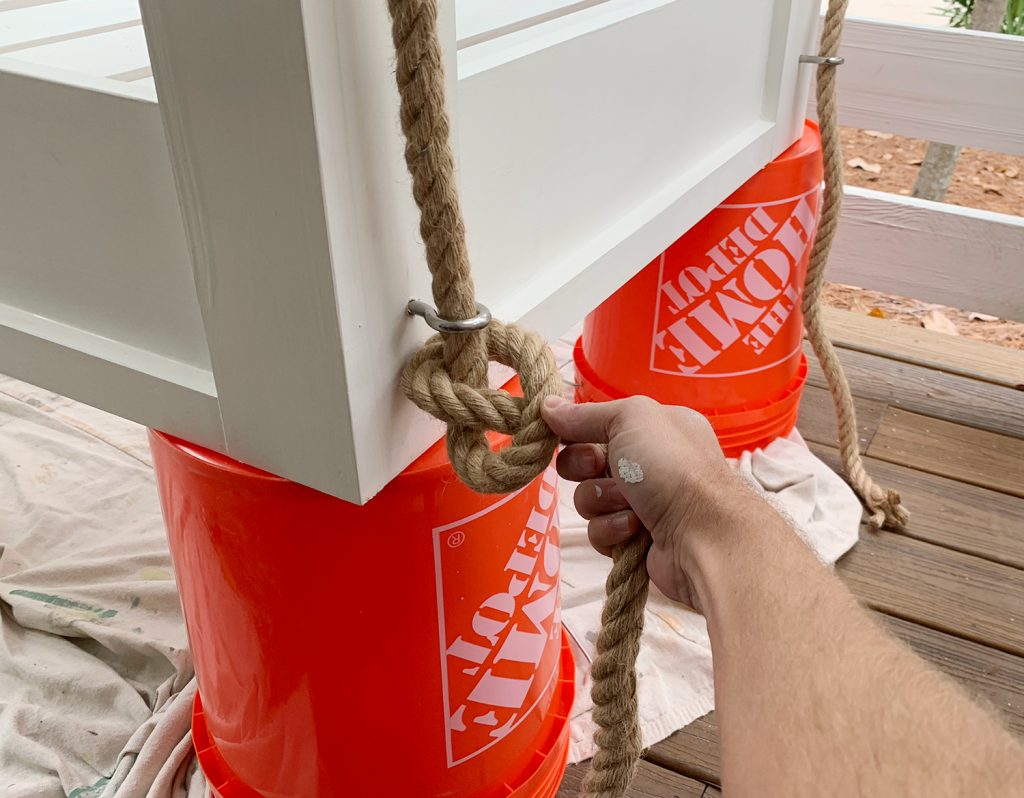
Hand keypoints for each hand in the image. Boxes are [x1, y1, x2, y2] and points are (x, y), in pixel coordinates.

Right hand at [542, 394, 770, 608]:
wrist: (704, 536)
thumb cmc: (673, 468)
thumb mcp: (630, 420)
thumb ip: (585, 414)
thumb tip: (546, 406)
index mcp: (655, 428)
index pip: (598, 425)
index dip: (577, 432)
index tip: (563, 436)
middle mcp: (651, 463)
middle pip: (586, 463)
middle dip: (586, 468)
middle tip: (602, 469)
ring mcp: (644, 503)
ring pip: (589, 499)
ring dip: (603, 501)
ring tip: (631, 507)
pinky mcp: (635, 539)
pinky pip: (599, 531)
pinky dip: (611, 530)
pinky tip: (634, 531)